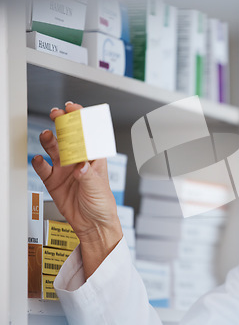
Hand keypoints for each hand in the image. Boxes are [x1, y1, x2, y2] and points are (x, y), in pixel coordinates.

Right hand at [32, 102, 122, 278]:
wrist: (93, 225)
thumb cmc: (102, 205)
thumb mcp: (98, 189)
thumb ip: (88, 176)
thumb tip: (81, 166)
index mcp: (94, 159)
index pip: (88, 135)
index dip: (82, 120)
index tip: (74, 109)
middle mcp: (78, 161)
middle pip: (69, 137)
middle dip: (63, 124)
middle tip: (57, 114)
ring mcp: (65, 170)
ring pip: (54, 149)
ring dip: (49, 140)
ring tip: (45, 135)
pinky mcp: (54, 182)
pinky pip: (43, 169)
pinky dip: (39, 163)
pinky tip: (38, 159)